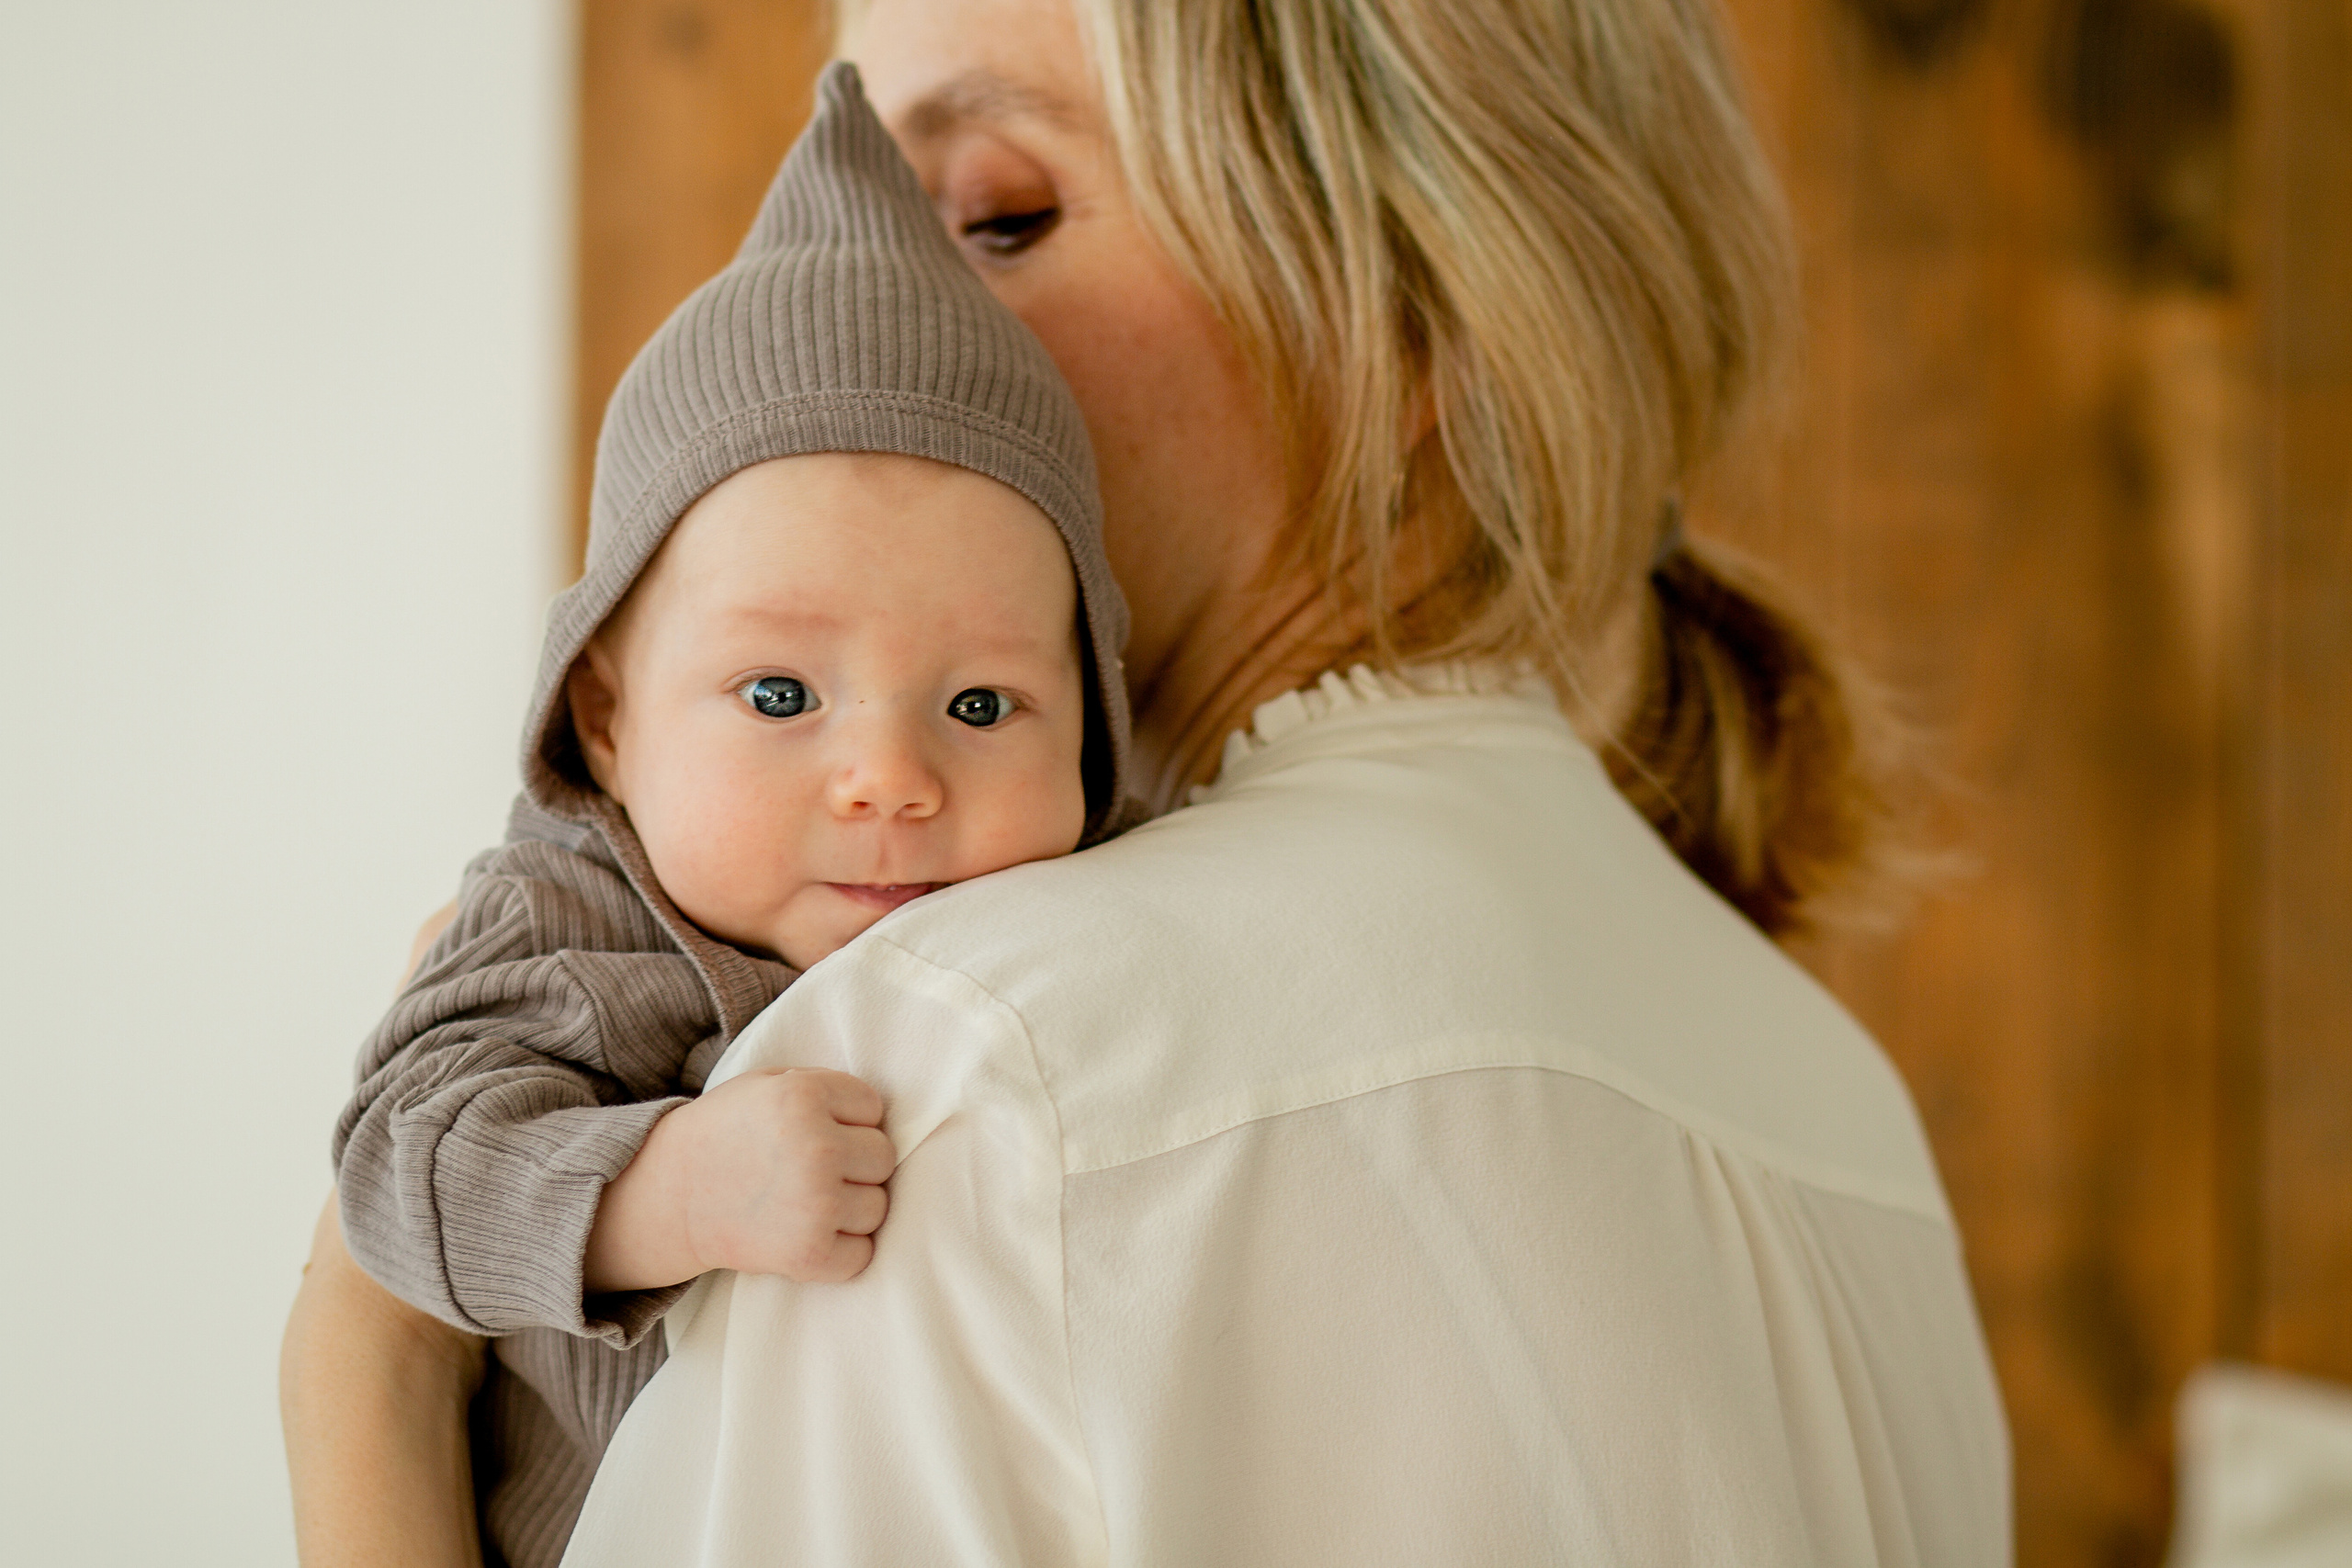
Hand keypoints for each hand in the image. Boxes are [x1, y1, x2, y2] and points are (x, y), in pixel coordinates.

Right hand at [585, 1069, 894, 1290]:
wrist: (669, 1197)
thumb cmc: (725, 1133)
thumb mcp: (767, 1083)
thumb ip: (822, 1085)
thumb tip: (884, 1111)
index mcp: (805, 1096)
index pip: (873, 1107)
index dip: (847, 1121)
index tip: (815, 1132)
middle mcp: (817, 1147)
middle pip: (882, 1157)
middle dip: (854, 1165)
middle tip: (812, 1171)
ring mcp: (815, 1203)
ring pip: (878, 1207)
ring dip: (850, 1209)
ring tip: (807, 1203)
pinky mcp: (809, 1253)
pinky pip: (862, 1255)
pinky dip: (842, 1253)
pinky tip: (810, 1235)